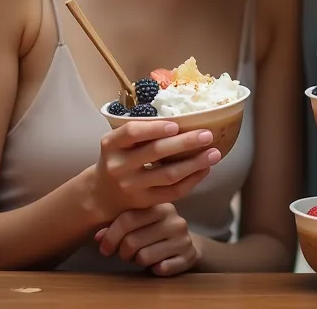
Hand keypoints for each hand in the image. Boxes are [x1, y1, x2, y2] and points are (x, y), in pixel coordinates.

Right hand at [87, 120, 220, 223]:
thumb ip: (141, 131)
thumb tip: (182, 115)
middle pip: (155, 153)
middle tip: (207, 134)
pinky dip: (191, 181)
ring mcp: (132, 187)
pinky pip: (173, 192)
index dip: (154, 128)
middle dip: (184, 143)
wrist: (102, 194)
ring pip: (168, 175)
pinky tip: (204, 169)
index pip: (132, 132)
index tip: (175, 124)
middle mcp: (119, 166)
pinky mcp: (145, 202)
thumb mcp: (119, 142)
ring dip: (194, 163)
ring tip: (214, 153)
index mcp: (112, 144)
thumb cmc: (119, 158)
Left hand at [94, 203, 198, 275]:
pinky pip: (162, 268)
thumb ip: (117, 227)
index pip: (127, 218)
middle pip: (132, 240)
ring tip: (141, 256)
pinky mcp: (188, 256)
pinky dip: (155, 269)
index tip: (103, 248)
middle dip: (122, 252)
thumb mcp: (138, 225)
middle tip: (125, 254)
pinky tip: (156, 265)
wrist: (184, 245)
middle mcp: (173, 218)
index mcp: (159, 205)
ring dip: (137, 261)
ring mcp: (183, 237)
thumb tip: (97, 237)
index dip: (111, 236)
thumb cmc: (154, 233)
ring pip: (144, 256)